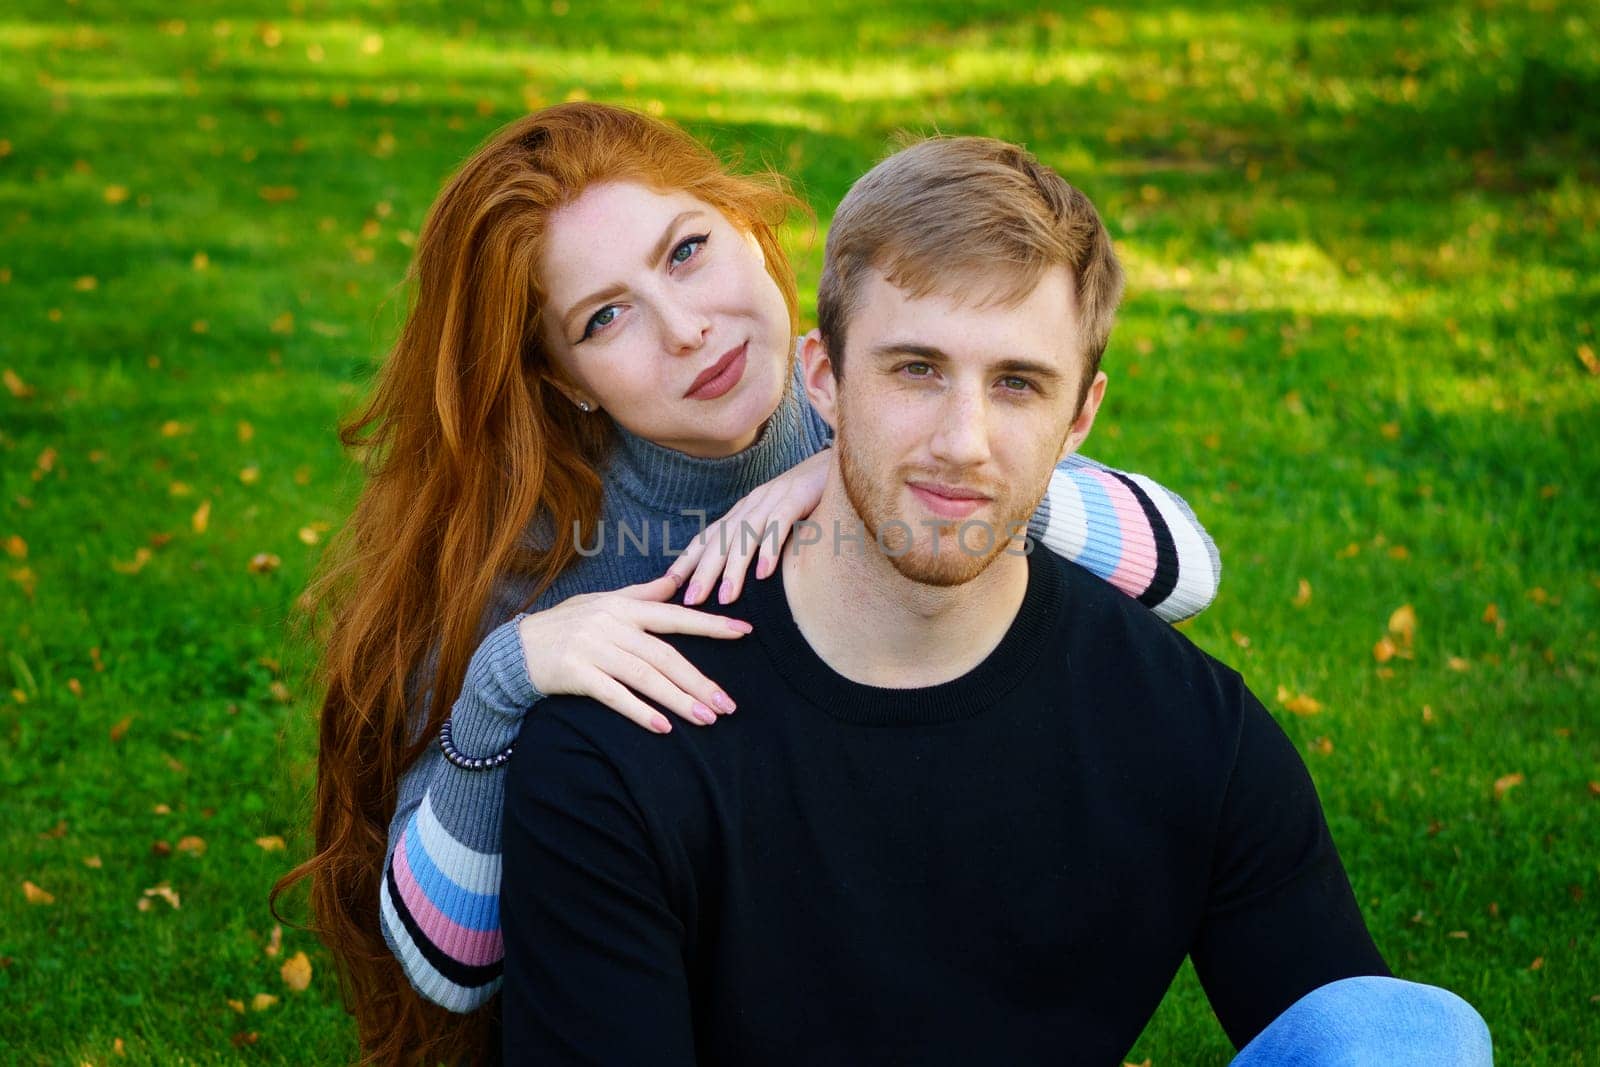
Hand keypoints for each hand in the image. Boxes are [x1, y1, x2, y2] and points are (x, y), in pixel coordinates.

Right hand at [517, 575, 751, 733]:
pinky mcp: (576, 674)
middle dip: (699, 681)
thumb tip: (676, 583)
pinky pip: (614, 695)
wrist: (514, 649)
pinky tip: (663, 727)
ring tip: (706, 719)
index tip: (744, 632)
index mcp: (623, 606)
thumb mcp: (601, 601)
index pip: (675, 615)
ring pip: (645, 677)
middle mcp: (611, 625)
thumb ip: (642, 594)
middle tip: (727, 705)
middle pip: (665, 655)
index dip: (710, 624)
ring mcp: (593, 649)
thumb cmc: (564, 625)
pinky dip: (640, 711)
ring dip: (678, 700)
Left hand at [665, 448, 830, 605]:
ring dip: (734, 567)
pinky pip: (780, 524)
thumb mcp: (781, 518)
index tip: (668, 586)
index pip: (709, 536)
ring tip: (726, 597)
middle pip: (721, 539)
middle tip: (691, 600)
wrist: (842, 458)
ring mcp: (775, 498)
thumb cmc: (812, 495)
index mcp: (745, 510)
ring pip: (747, 535)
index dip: (688, 560)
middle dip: (704, 571)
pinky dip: (770, 548)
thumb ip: (763, 540)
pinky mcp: (799, 496)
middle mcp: (753, 503)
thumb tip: (748, 574)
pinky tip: (764, 573)